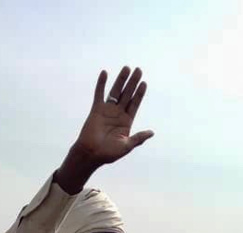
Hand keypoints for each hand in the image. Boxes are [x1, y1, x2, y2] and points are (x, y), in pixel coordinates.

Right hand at [54, 66, 153, 193]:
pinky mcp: (96, 109)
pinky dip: (101, 83)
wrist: (91, 154)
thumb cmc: (108, 153)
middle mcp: (117, 114)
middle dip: (133, 82)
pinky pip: (99, 94)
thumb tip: (151, 132)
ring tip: (127, 68)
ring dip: (121, 80)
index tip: (144, 83)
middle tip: (139, 70)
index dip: (139, 93)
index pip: (135, 104)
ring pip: (116, 92)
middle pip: (127, 94)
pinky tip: (105, 73)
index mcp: (126, 122)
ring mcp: (107, 110)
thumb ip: (138, 138)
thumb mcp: (127, 146)